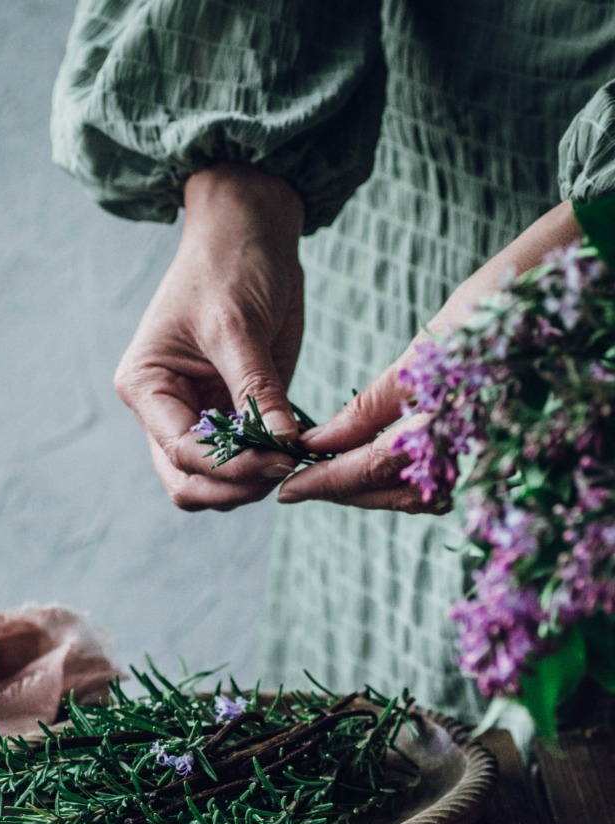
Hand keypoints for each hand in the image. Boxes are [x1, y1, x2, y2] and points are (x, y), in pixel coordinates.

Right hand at [114, 164, 304, 509]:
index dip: (231, 467)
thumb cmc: (229, 264)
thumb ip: (257, 389)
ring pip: (214, 483)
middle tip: (286, 467)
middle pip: (189, 483)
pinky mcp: (233, 415)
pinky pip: (244, 460)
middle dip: (236, 486)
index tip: (280, 458)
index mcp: (146, 387)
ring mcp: (198, 417)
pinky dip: (267, 465)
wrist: (249, 230)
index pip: (182, 453)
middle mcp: (165, 411)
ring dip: (251, 483)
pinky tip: (295, 448)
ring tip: (293, 457)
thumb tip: (283, 443)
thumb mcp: (239, 325)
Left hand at [278, 200, 582, 512]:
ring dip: (372, 490)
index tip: (288, 488)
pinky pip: (446, 484)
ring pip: (419, 495)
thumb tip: (324, 442)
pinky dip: (405, 481)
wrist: (579, 285)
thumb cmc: (505, 304)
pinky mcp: (501, 455)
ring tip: (329, 478)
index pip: (374, 467)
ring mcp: (493, 459)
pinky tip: (375, 469)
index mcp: (456, 422)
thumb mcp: (432, 348)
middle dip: (344, 491)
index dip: (327, 481)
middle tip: (299, 486)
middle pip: (394, 492)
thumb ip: (379, 404)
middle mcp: (476, 451)